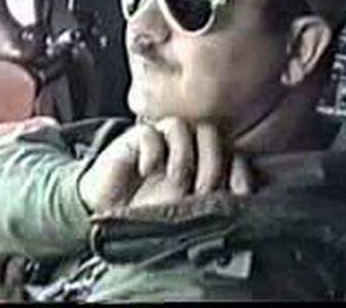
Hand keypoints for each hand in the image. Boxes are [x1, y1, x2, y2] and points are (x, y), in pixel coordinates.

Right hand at [77, 118, 251, 211]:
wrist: (104, 215)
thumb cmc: (146, 216)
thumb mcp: (184, 219)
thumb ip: (208, 207)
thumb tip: (236, 206)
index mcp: (203, 168)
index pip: (232, 156)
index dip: (239, 172)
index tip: (240, 194)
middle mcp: (185, 150)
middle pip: (212, 136)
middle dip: (212, 165)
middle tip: (202, 191)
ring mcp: (160, 143)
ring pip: (182, 127)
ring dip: (183, 155)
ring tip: (175, 180)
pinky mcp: (135, 141)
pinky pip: (150, 133)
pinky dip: (153, 151)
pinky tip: (147, 170)